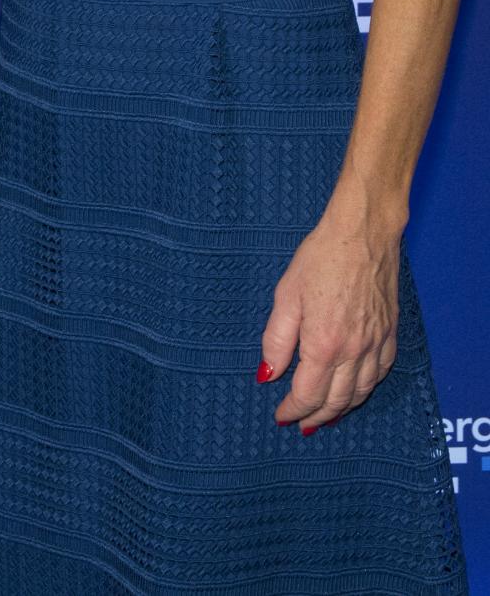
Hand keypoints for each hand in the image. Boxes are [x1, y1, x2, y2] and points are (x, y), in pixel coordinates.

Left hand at [258, 212, 398, 431]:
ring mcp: (376, 344)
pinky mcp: (390, 333)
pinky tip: (356, 390)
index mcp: (324, 344)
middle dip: (316, 417)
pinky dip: (366, 389)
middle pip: (335, 401)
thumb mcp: (286, 295)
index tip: (281, 417)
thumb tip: (267, 375)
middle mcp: (354, 351)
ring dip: (341, 409)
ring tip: (325, 415)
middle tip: (301, 424)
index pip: (307, 394)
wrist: (363, 233)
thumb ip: (276, 340)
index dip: (293, 410)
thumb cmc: (320, 257)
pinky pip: (380, 373)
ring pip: (360, 392)